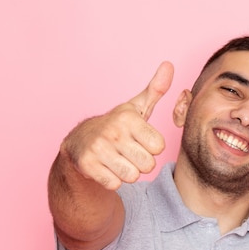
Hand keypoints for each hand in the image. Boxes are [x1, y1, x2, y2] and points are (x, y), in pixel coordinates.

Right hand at [61, 61, 173, 189]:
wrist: (79, 142)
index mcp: (129, 118)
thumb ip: (156, 90)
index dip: (151, 148)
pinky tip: (106, 168)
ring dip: (127, 173)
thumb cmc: (117, 127)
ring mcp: (98, 148)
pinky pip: (115, 184)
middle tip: (128, 153)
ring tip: (117, 160)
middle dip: (140, 163)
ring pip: (132, 176)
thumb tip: (169, 64)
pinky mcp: (87, 165)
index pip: (159, 147)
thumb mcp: (137, 107)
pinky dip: (112, 181)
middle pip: (148, 165)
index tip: (139, 140)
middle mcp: (113, 131)